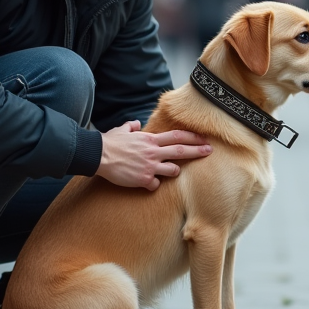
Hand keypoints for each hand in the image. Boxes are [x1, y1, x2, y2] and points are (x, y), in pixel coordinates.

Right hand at [97, 121, 211, 190]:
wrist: (98, 155)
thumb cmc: (109, 142)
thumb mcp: (122, 130)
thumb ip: (132, 126)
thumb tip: (136, 124)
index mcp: (150, 139)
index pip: (177, 136)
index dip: (192, 137)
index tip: (204, 139)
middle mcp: (153, 152)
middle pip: (181, 151)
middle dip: (198, 151)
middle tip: (210, 151)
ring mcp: (150, 166)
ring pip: (173, 170)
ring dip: (174, 171)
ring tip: (171, 171)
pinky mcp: (143, 179)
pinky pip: (155, 184)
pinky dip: (152, 184)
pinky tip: (146, 183)